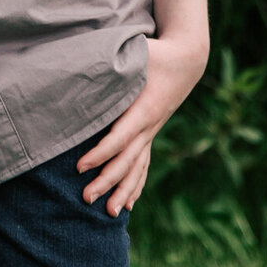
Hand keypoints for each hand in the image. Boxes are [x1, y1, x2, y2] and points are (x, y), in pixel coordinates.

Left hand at [76, 34, 207, 216]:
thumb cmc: (155, 52)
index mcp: (143, 108)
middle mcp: (150, 125)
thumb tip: (84, 66)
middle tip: (85, 198)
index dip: (100, 154)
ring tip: (109, 213)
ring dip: (123, 191)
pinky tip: (129, 204)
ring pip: (137, 167)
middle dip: (107, 181)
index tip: (80, 167)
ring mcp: (152, 131)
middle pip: (127, 160)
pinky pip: (144, 164)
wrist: (186, 59)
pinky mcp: (152, 132)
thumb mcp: (135, 52)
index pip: (119, 138)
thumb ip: (113, 63)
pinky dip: (136, 184)